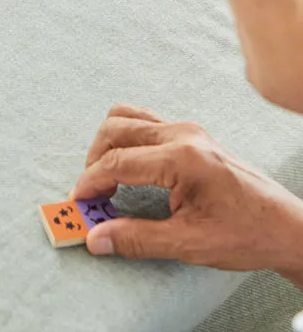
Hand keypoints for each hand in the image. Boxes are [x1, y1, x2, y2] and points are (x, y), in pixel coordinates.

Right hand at [71, 103, 302, 283]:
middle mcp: (182, 134)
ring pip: (127, 117)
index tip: (78, 202)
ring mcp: (188, 129)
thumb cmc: (246, 234)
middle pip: (116, 130)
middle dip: (94, 160)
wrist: (287, 228)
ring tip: (105, 177)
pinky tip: (128, 166)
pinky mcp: (191, 133)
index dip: (91, 182)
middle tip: (91, 193)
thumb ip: (137, 238)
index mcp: (182, 158)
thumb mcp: (190, 244)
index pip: (118, 162)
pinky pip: (144, 121)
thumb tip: (97, 238)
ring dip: (108, 144)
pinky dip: (126, 138)